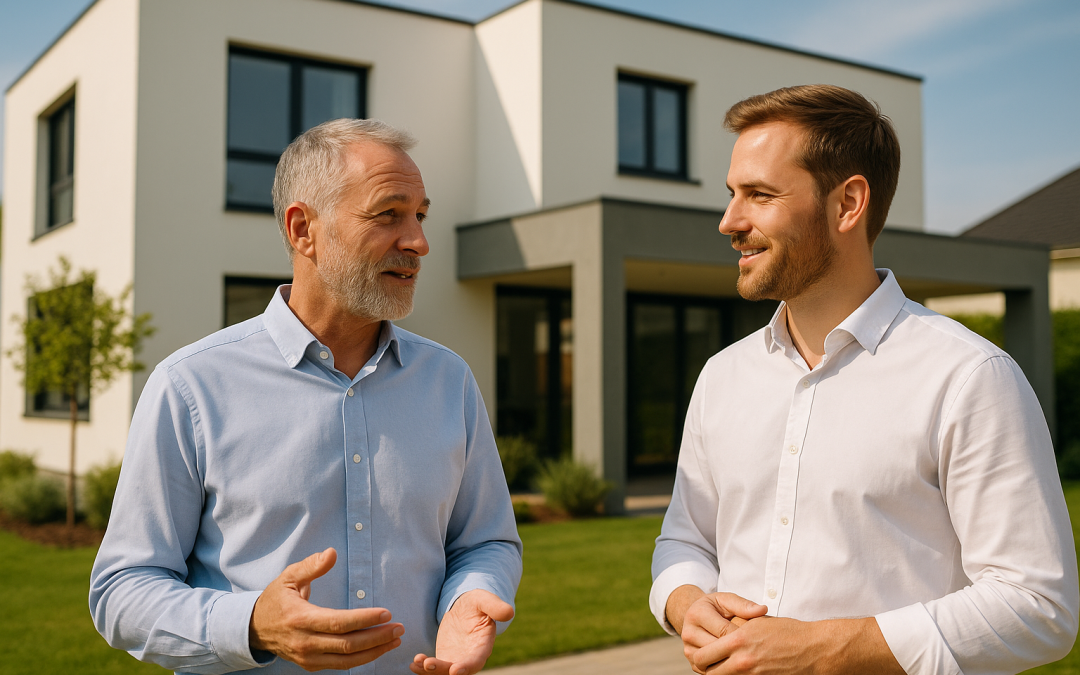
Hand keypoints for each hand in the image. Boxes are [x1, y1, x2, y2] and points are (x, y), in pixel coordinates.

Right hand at [249, 548, 402, 670]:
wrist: (254, 629)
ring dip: (374, 651)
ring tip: (395, 640)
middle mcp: (305, 642)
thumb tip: (331, 553)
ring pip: (347, 660)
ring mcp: (307, 657)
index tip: (386, 614)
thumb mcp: (288, 577)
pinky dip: (362, 660)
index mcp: (300, 619)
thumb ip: (311, 566)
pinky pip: (340, 665)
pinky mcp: (310, 665)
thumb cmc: (276, 600)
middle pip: (347, 644)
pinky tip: (378, 649)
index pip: (338, 622)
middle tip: (399, 628)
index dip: (364, 619)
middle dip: (377, 637)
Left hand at [409, 589, 513, 674]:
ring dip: (430, 671)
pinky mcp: (445, 658)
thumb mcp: (484, 600)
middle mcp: (471, 657)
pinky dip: (424, 668)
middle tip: (428, 664)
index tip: (455, 670)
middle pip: (458, 670)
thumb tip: (510, 612)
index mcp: (483, 644)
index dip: (467, 666)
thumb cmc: (477, 602)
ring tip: (417, 662)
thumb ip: (495, 607)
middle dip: (443, 670)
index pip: (477, 660)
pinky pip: (435, 668)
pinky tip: (413, 663)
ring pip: (444, 672)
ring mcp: (457, 659)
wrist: (465, 606)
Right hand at [678, 592, 766, 673]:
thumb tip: (762, 610)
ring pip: (714, 663)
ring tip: (748, 659)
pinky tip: (739, 667)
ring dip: (732, 663)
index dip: (743, 636)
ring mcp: (688, 650)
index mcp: (696, 614)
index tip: (758, 638)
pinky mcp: (692, 663)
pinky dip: (726, 671)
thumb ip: (744, 605)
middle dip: (738, 651)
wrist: (697, 616)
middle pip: (718, 649)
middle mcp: (688, 633)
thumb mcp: (727, 600)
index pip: (724, 631)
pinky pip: (711, 673)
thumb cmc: (716, 607)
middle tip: (756, 652)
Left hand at [690, 616, 904, 674]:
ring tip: (718, 668)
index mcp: (738, 639)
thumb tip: (719, 634)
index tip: (700, 652)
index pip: (705, 653)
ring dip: (717, 674)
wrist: (814, 648)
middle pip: (708, 670)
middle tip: (705, 664)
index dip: (699, 654)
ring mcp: (752, 673)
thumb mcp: (757, 622)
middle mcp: (742, 658)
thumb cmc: (786, 631)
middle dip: (704, 667)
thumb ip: (735, 629)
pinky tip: (735, 673)